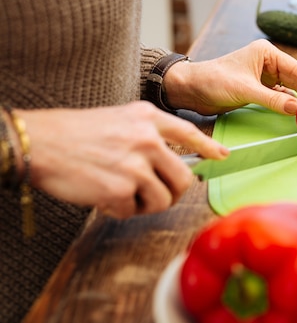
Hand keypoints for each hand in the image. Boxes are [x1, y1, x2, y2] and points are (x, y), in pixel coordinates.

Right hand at [19, 102, 226, 218]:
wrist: (42, 142)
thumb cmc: (78, 133)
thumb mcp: (120, 120)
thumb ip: (149, 135)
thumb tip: (172, 160)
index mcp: (148, 118)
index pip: (189, 133)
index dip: (209, 147)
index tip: (222, 156)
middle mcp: (148, 139)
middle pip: (184, 178)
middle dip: (172, 193)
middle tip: (154, 195)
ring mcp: (136, 164)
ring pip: (163, 200)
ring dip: (144, 204)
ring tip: (122, 194)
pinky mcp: (121, 188)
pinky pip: (133, 211)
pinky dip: (120, 210)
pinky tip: (104, 196)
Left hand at [164, 39, 296, 114]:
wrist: (190, 89)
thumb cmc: (212, 80)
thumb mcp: (245, 90)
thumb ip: (272, 100)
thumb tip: (296, 108)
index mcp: (266, 53)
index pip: (296, 69)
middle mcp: (267, 63)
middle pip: (296, 80)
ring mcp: (264, 77)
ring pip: (289, 90)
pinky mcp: (258, 90)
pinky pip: (279, 98)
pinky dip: (288, 106)